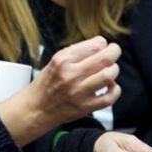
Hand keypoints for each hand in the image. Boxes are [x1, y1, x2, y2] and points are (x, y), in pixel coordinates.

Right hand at [0, 36, 120, 145]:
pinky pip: (109, 97)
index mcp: (62, 60)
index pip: (94, 45)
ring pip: (109, 76)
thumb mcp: (55, 61)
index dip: (102, 43)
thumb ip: (76, 52)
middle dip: (114, 52)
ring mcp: (79, 92)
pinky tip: (110, 86)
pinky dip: (115, 90)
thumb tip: (99, 45)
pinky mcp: (85, 107)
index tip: (102, 45)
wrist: (36, 108)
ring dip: (114, 70)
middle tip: (114, 51)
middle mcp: (71, 75)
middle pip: (105, 58)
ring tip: (109, 69)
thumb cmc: (46, 83)